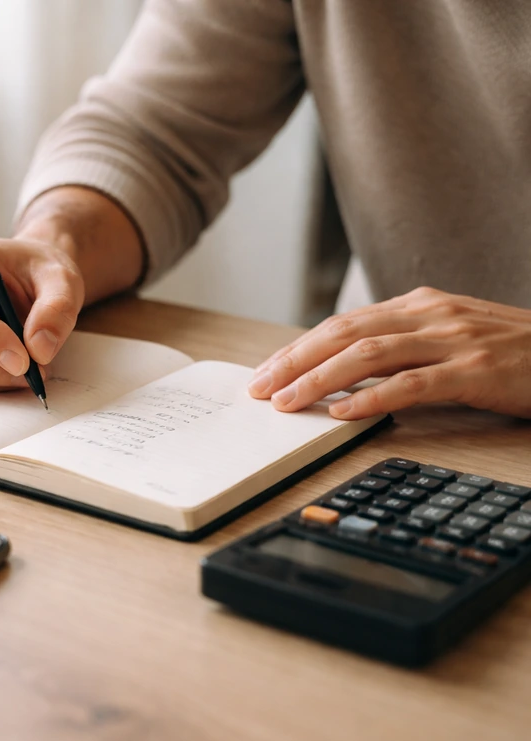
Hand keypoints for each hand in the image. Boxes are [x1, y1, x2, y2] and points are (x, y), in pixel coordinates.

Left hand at [247, 287, 530, 419]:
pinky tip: (342, 414)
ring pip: (369, 355)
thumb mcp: (451, 337)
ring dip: (319, 379)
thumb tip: (344, 373)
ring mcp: (455, 340)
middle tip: (259, 387)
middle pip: (344, 333)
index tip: (266, 370)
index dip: (299, 347)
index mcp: (421, 304)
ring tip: (286, 402)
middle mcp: (431, 314)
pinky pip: (413, 385)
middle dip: (294, 360)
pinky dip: (372, 399)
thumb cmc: (513, 353)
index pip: (343, 324)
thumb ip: (403, 346)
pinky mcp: (477, 371)